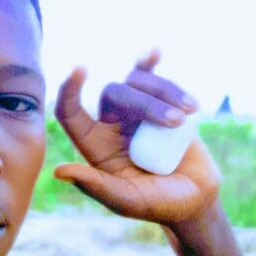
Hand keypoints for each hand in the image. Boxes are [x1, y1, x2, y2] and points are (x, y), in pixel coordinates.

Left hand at [53, 49, 220, 224]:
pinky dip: (152, 64)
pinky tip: (155, 51)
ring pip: (136, 81)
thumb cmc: (158, 204)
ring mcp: (135, 111)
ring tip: (189, 111)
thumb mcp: (127, 200)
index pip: (70, 113)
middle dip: (147, 103)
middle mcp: (111, 124)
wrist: (197, 196)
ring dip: (164, 91)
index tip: (79, 70)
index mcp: (95, 146)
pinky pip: (151, 75)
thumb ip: (97, 186)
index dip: (69, 91)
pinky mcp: (159, 102)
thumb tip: (58, 171)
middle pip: (114, 94)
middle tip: (176, 121)